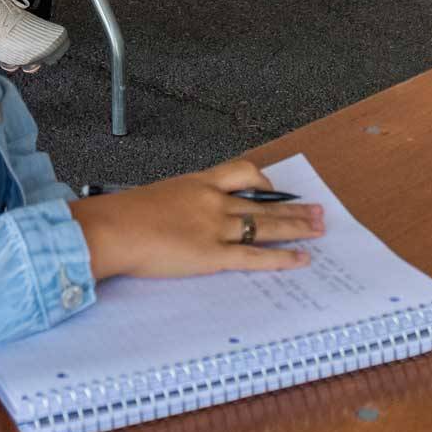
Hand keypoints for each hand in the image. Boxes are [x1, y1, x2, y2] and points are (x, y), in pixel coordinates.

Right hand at [70, 158, 323, 279]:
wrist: (112, 229)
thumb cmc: (123, 215)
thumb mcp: (155, 197)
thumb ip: (176, 204)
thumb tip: (181, 216)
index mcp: (197, 182)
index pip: (240, 172)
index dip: (263, 182)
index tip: (275, 190)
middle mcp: (213, 200)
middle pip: (263, 201)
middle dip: (294, 207)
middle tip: (318, 210)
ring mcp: (216, 227)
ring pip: (267, 225)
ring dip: (297, 227)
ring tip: (320, 229)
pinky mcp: (213, 255)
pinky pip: (255, 256)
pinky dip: (282, 258)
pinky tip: (301, 259)